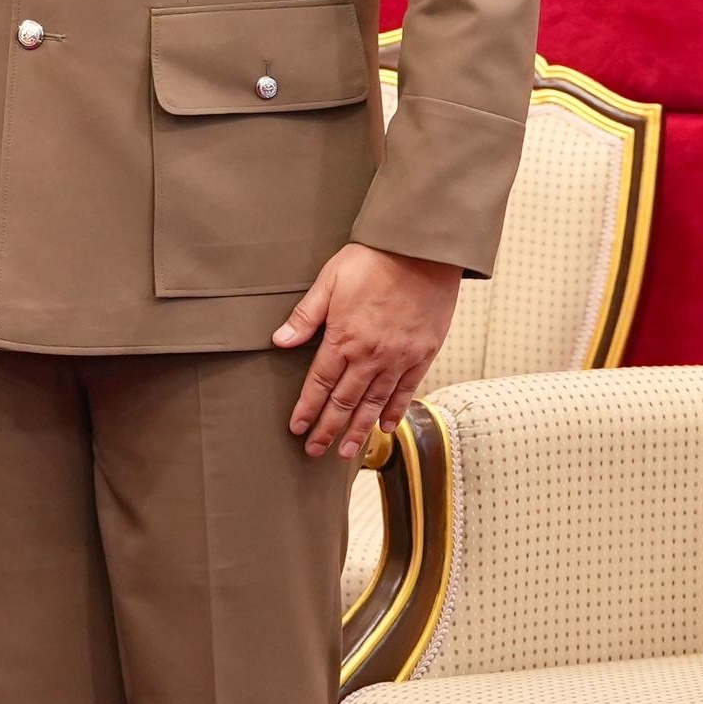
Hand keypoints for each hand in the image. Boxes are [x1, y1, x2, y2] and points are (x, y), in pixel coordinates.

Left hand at [273, 243, 461, 460]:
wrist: (422, 251)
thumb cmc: (373, 260)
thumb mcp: (329, 281)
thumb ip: (305, 316)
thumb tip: (280, 342)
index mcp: (344, 338)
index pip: (320, 383)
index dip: (307, 408)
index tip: (297, 428)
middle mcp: (371, 355)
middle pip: (344, 401)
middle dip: (328, 428)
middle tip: (315, 450)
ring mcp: (399, 358)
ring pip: (374, 404)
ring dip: (359, 430)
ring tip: (346, 452)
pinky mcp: (422, 354)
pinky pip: (406, 391)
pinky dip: (394, 411)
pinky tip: (384, 427)